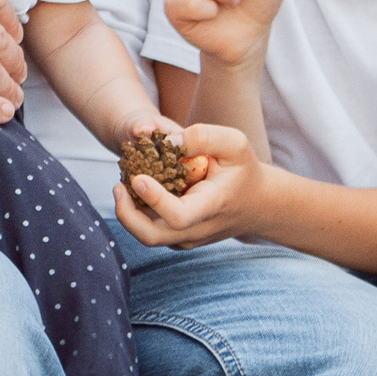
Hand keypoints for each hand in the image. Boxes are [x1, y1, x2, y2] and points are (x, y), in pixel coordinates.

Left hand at [114, 122, 256, 247]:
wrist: (258, 203)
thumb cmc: (243, 169)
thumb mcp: (234, 143)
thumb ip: (203, 136)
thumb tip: (168, 142)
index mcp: (212, 206)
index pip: (178, 216)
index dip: (154, 200)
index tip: (138, 178)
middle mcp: (198, 228)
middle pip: (152, 237)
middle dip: (126, 216)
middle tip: (118, 186)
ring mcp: (188, 238)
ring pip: (148, 237)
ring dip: (129, 214)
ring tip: (123, 185)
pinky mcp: (180, 239)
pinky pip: (153, 232)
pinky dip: (139, 215)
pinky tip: (137, 192)